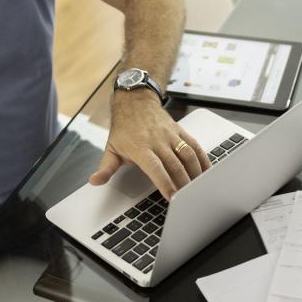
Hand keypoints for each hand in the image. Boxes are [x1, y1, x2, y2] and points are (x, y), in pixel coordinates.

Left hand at [88, 89, 210, 199]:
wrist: (135, 101)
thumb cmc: (124, 128)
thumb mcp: (111, 148)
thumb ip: (105, 168)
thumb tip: (95, 181)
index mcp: (140, 147)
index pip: (155, 168)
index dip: (165, 183)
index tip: (172, 197)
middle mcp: (157, 141)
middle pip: (175, 165)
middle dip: (183, 184)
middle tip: (189, 200)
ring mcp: (170, 135)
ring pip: (187, 155)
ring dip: (195, 173)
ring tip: (200, 189)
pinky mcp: (180, 131)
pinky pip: (194, 146)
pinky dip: (203, 159)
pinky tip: (207, 172)